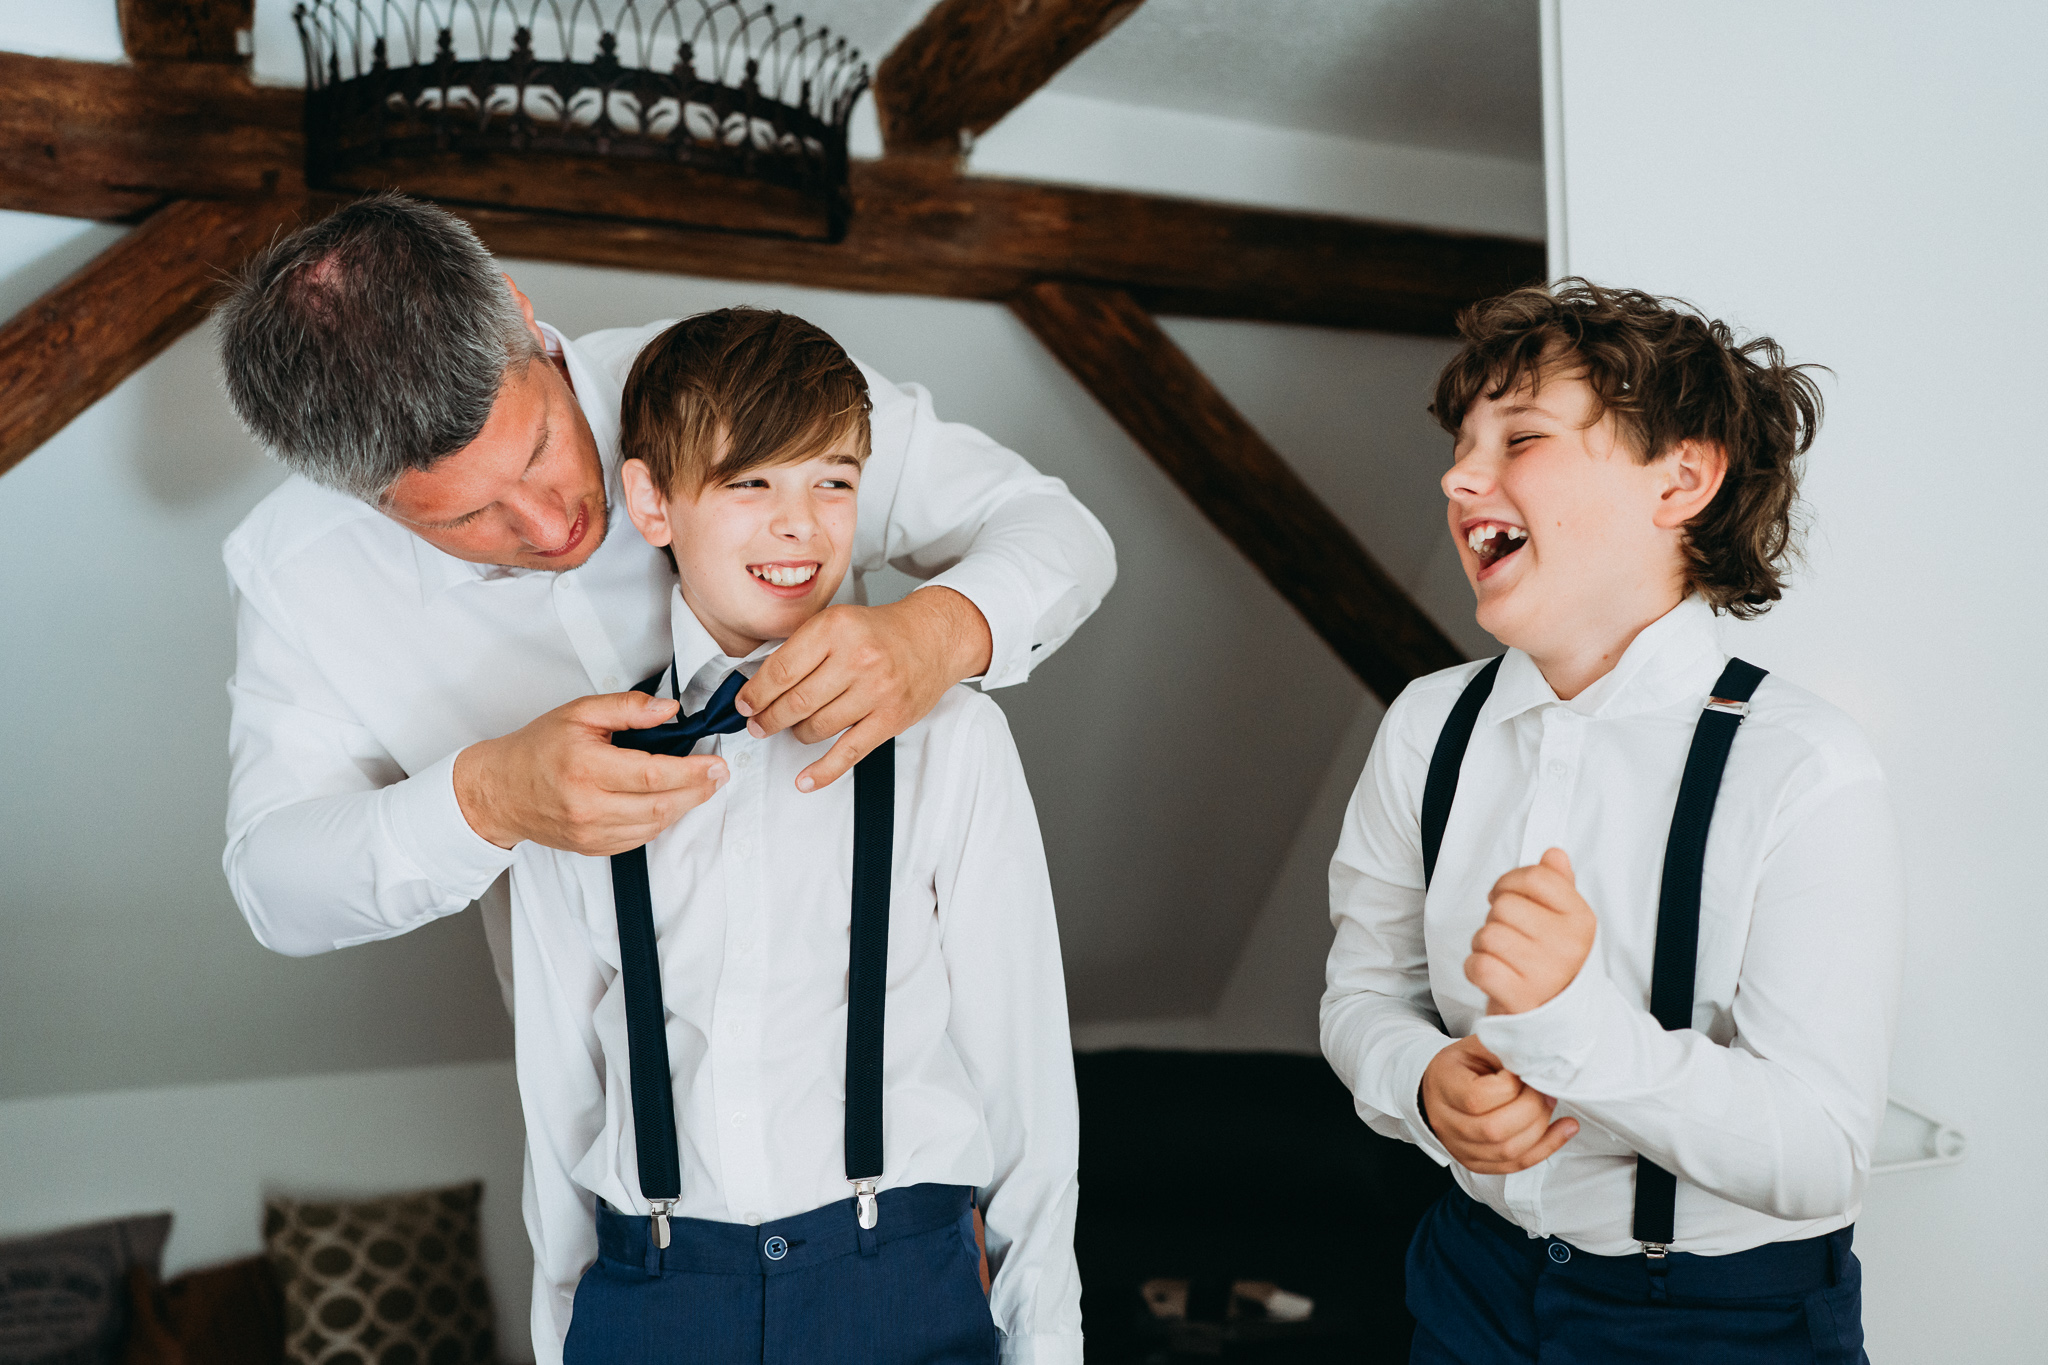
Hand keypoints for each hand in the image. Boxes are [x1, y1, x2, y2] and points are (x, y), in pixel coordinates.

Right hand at [453, 691, 729, 853]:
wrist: (500, 790)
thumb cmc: (538, 748)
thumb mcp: (579, 713)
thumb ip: (627, 708)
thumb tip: (669, 710)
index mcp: (585, 769)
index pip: (652, 775)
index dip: (691, 772)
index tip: (715, 764)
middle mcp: (588, 807)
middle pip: (660, 805)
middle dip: (698, 790)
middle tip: (718, 775)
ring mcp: (590, 833)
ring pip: (655, 825)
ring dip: (684, 806)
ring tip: (699, 786)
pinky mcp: (593, 848)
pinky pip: (640, 838)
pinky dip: (661, 820)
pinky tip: (669, 802)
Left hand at [736, 586, 993, 792]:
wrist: (932, 638)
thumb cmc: (881, 632)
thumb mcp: (836, 621)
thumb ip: (801, 648)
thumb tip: (760, 685)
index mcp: (835, 628)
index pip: (781, 670)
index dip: (756, 694)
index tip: (746, 704)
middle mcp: (856, 658)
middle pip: (796, 702)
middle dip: (769, 718)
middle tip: (759, 724)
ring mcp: (876, 690)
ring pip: (817, 727)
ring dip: (797, 734)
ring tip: (793, 729)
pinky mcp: (890, 718)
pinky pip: (848, 752)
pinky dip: (823, 771)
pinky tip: (805, 779)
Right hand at [1420, 1034, 1578, 1173]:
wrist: (1441, 1086)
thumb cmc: (1465, 1063)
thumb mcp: (1480, 1045)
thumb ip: (1507, 1050)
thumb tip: (1541, 1061)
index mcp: (1443, 1084)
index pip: (1478, 1097)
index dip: (1510, 1086)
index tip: (1523, 1071)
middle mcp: (1444, 1120)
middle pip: (1493, 1130)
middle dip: (1532, 1110)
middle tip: (1545, 1090)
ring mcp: (1457, 1146)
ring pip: (1506, 1152)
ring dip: (1540, 1129)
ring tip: (1551, 1104)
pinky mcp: (1474, 1161)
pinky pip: (1513, 1165)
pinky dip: (1544, 1148)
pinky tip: (1562, 1130)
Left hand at [1465, 848, 1597, 1015]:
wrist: (1559, 1025)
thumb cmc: (1555, 967)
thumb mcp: (1565, 925)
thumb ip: (1559, 887)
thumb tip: (1553, 854)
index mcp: (1581, 920)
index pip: (1536, 877)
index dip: (1510, 882)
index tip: (1506, 896)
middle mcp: (1568, 944)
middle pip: (1503, 905)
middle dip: (1496, 919)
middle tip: (1509, 939)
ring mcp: (1545, 972)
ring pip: (1487, 934)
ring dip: (1484, 946)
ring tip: (1503, 960)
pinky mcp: (1520, 997)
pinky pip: (1478, 965)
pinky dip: (1476, 969)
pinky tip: (1493, 976)